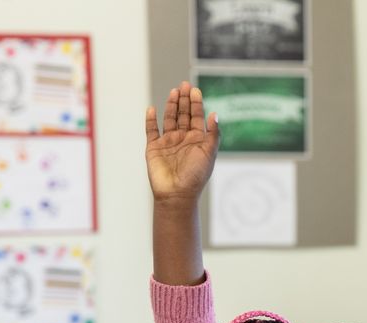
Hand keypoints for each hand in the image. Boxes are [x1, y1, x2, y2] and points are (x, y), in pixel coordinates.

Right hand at [145, 81, 218, 203]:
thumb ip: (213, 134)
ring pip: (169, 119)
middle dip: (184, 100)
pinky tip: (152, 108)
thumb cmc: (195, 176)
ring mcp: (168, 142)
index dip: (196, 103)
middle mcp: (183, 139)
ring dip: (171, 105)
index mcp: (197, 140)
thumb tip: (215, 114)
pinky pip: (151, 130)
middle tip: (184, 85)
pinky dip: (151, 119)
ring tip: (174, 92)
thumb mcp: (209, 153)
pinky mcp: (154, 148)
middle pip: (183, 114)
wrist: (177, 193)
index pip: (197, 117)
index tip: (195, 90)